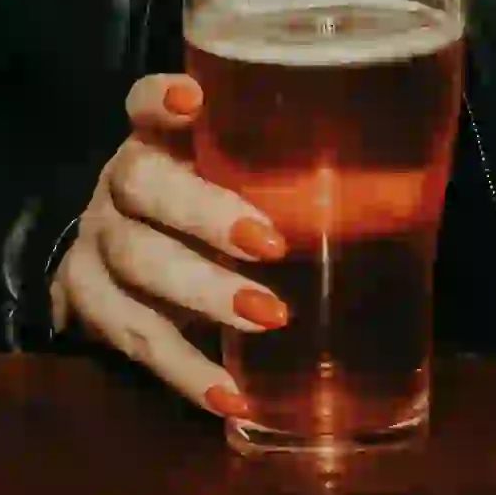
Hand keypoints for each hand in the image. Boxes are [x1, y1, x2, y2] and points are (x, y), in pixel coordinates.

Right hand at [50, 73, 287, 415]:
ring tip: (268, 315)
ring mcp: (95, 246)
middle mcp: (117, 185)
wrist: (118, 272)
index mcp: (155, 141)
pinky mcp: (89, 308)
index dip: (161, 98)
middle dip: (204, 213)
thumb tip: (407, 190)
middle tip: (270, 242)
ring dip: (203, 293)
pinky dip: (186, 372)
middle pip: (142, 186)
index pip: (142, 102)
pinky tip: (232, 396)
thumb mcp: (236, 182)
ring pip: (136, 262)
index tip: (196, 100)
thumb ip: (288, 177)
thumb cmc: (207, 213)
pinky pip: (135, 341)